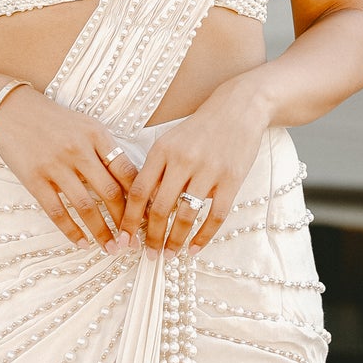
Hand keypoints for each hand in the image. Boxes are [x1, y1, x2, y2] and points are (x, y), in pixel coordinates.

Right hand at [0, 86, 138, 250]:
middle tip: (132, 241)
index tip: (148, 216)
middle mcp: (79, 149)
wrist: (13, 110)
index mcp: (96, 135)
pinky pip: (57, 212)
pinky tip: (82, 243)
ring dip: (102, 232)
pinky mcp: (35, 179)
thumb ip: (106, 150)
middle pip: (110, 192)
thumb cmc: (54, 120)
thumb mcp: (86, 126)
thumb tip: (130, 184)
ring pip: (86, 206)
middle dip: (125, 221)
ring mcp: (56, 165)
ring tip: (111, 248)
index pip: (126, 171)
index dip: (140, 197)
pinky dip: (72, 231)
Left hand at [121, 77, 269, 255]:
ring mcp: (208, 170)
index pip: (139, 191)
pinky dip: (203, 237)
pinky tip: (195, 249)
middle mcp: (183, 160)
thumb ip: (157, 170)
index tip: (124, 240)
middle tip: (149, 254)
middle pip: (160, 208)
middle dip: (152, 237)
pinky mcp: (232, 179)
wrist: (238, 108)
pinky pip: (215, 216)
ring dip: (176, 240)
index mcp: (162, 150)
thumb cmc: (200, 128)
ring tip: (170, 254)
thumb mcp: (171, 141)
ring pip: (187, 215)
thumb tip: (142, 209)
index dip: (129, 219)